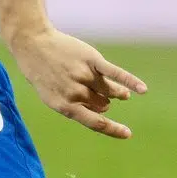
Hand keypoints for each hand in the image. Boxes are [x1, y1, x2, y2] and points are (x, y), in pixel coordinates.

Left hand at [7, 26, 146, 139]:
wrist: (33, 44)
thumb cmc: (43, 73)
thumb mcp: (52, 95)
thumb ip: (78, 103)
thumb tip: (107, 107)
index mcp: (64, 106)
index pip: (95, 122)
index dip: (113, 129)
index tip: (127, 133)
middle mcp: (75, 92)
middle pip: (103, 103)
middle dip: (102, 101)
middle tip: (92, 91)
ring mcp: (84, 76)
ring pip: (109, 90)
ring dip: (114, 91)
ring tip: (118, 92)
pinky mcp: (91, 60)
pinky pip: (115, 73)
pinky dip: (130, 81)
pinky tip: (143, 90)